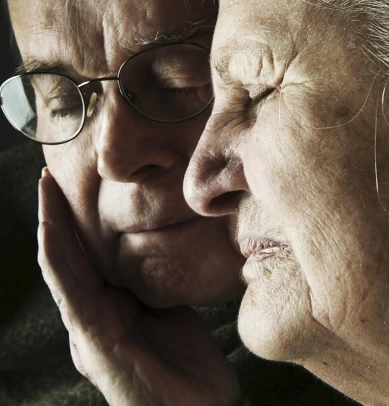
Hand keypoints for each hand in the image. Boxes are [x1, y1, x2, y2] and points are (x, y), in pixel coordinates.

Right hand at [38, 168, 240, 405]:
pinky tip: (50, 231)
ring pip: (63, 269)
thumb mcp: (172, 313)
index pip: (87, 258)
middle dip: (58, 215)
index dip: (76, 222)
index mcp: (111, 309)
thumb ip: (157, 287)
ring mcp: (90, 330)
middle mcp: (93, 317)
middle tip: (49, 174)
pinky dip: (58, 260)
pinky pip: (72, 294)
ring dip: (51, 226)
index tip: (74, 184)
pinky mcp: (95, 343)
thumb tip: (161, 254)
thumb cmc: (188, 369)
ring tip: (45, 189)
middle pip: (70, 258)